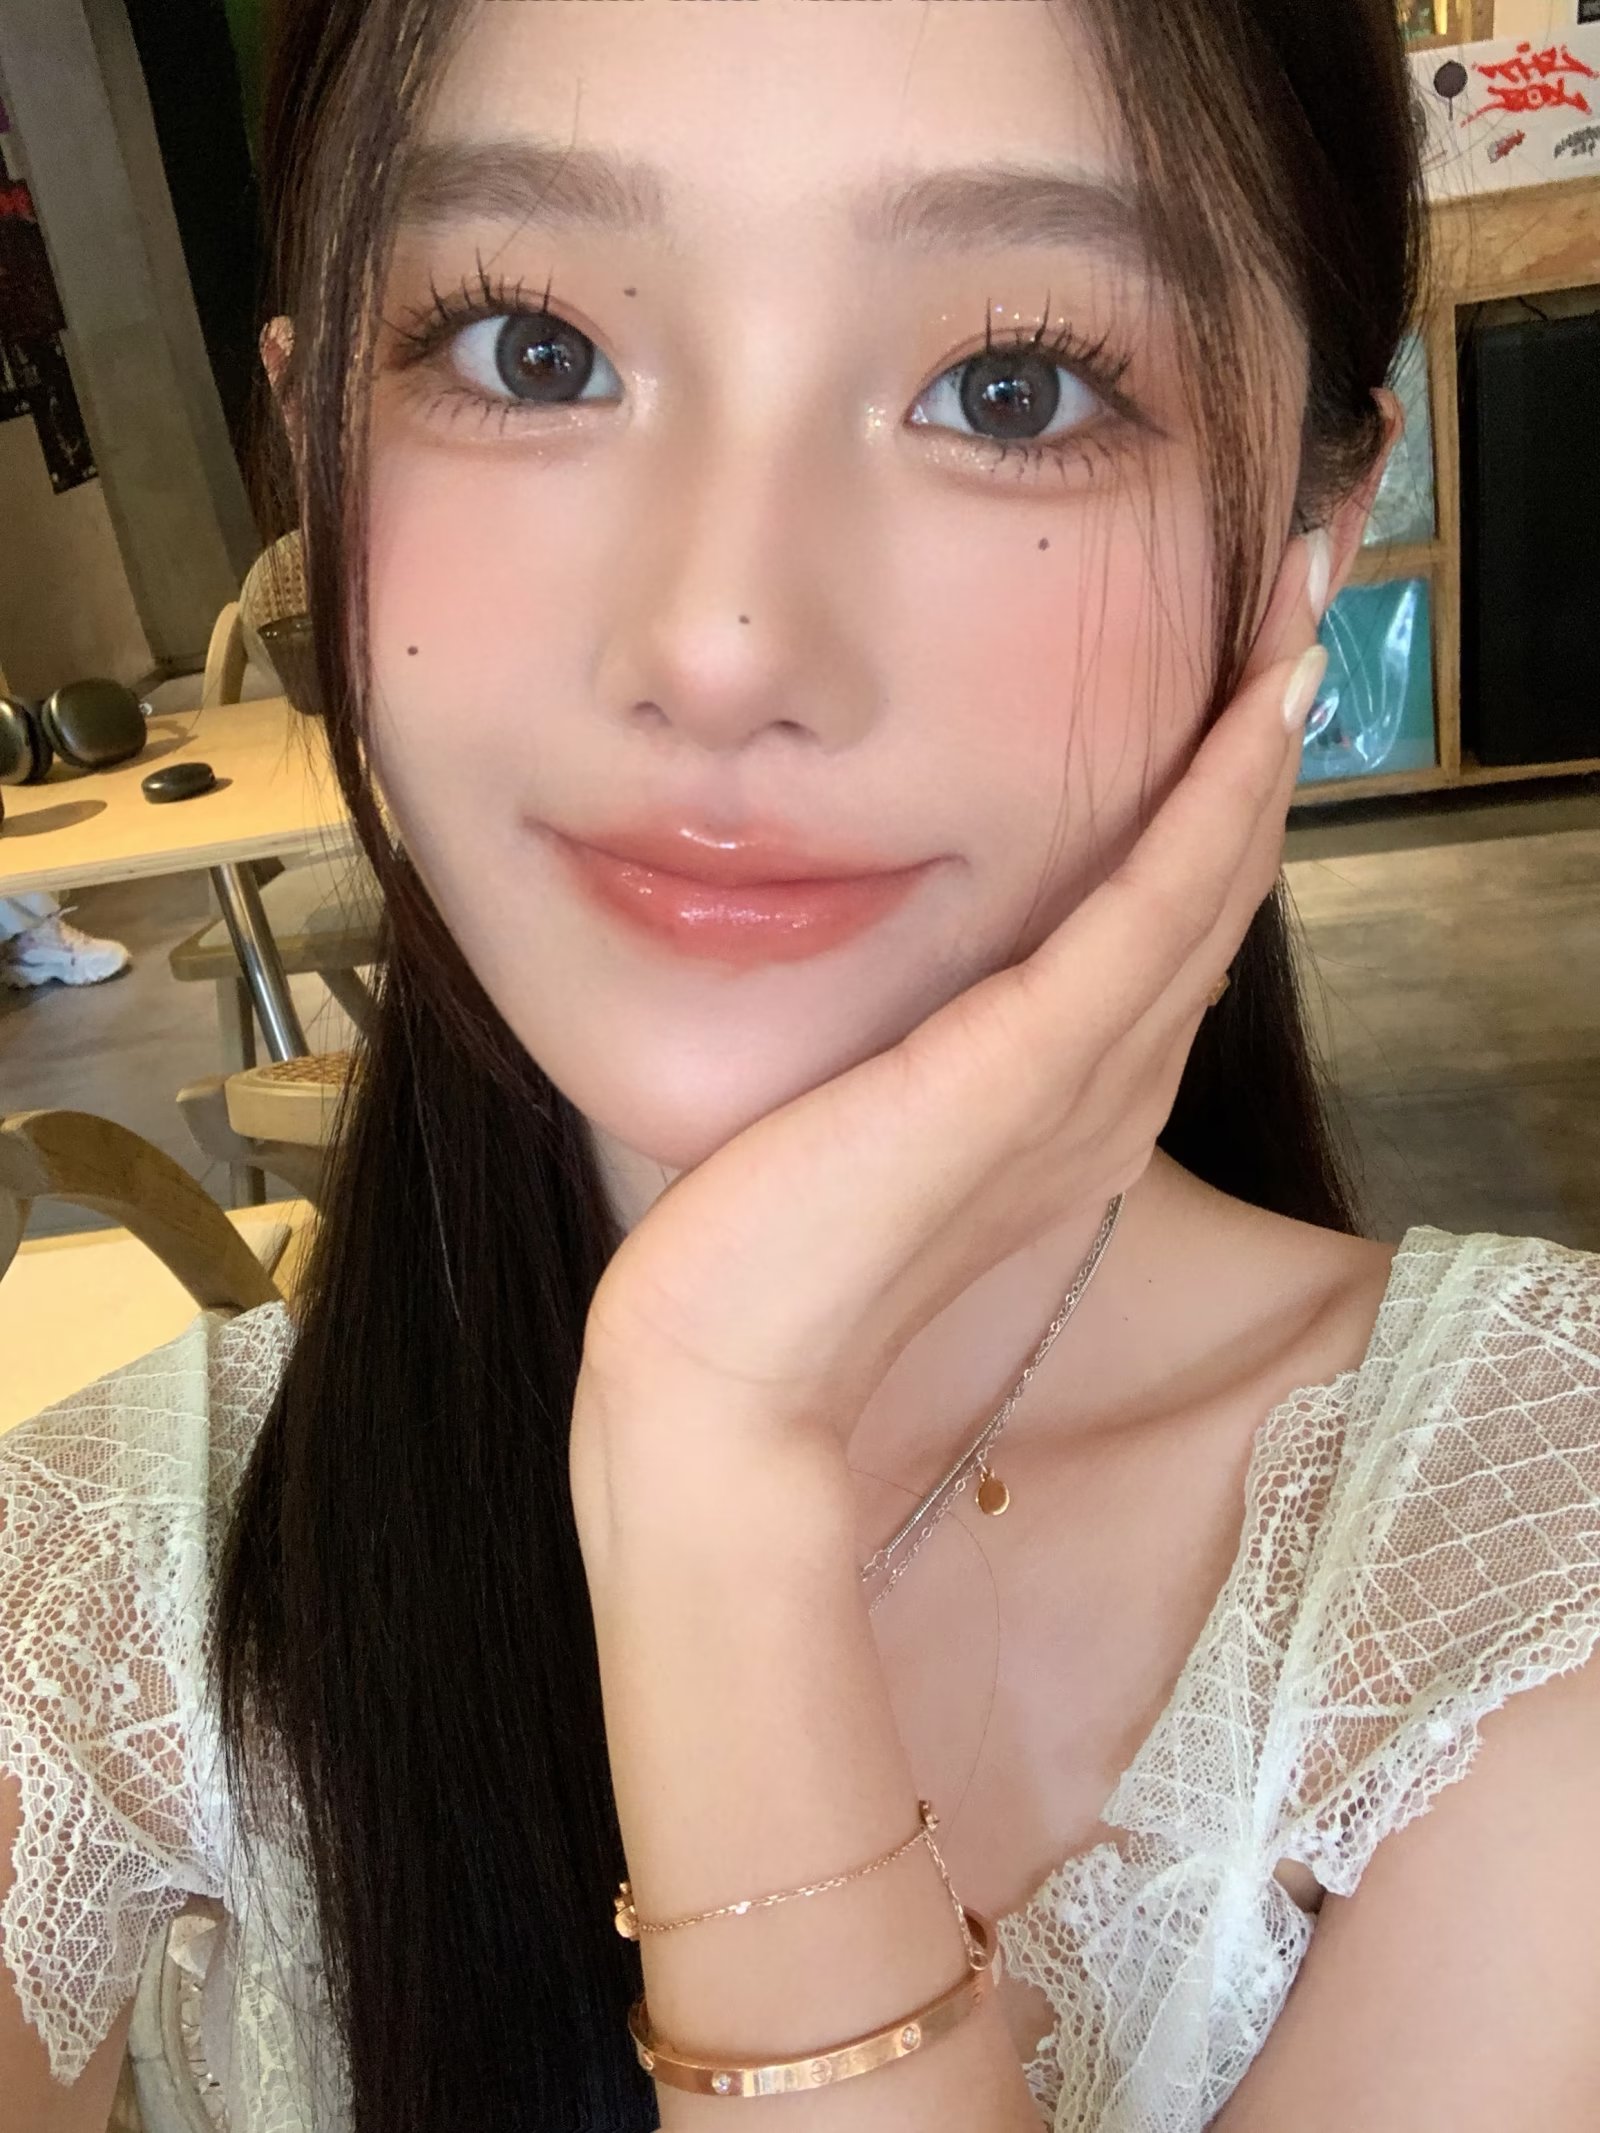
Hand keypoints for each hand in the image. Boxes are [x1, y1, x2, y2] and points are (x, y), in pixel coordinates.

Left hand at [578, 539, 1329, 1447]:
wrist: (727, 1373)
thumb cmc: (770, 1251)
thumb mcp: (863, 1115)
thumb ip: (916, 1045)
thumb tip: (902, 970)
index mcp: (1071, 1099)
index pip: (1167, 919)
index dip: (1213, 797)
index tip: (1231, 671)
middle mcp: (1107, 1086)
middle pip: (1212, 881)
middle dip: (1258, 736)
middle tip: (1295, 595)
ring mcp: (1088, 1080)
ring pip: (1208, 877)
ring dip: (1260, 736)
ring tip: (1298, 603)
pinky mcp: (1038, 1068)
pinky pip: (1156, 908)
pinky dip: (1214, 803)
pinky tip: (1253, 703)